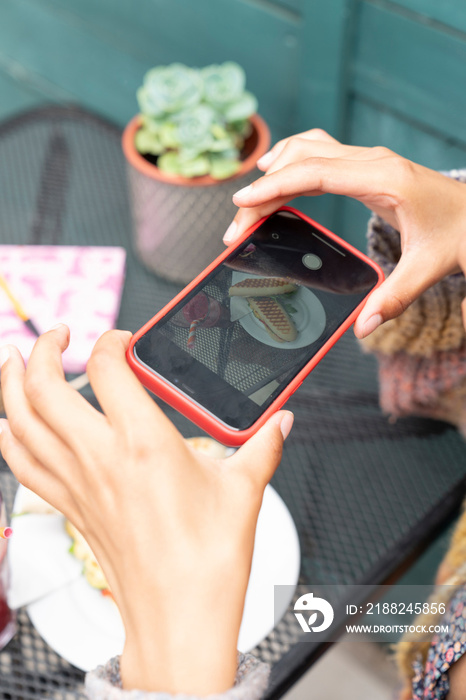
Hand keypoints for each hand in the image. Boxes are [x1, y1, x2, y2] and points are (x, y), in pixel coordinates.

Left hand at [0, 326, 292, 694]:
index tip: (124, 339)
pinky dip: (10, 435)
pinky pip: (21, 464)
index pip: (107, 368)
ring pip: (19, 421)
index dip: (111, 341)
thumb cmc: (208, 561)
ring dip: (11, 383)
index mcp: (143, 443)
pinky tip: (13, 422)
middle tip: (58, 333)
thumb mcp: (245, 491)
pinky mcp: (70, 508)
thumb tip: (281, 422)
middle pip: (44, 387)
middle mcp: (100, 458)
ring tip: (16, 358)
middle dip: (44, 348)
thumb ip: (262, 445)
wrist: (179, 619)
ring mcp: (77, 484)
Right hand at [223, 129, 465, 337]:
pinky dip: (294, 159)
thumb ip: (395, 297)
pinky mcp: (367, 165)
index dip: (274, 185)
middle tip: (239, 223)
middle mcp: (373, 161)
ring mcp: (369, 159)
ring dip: (276, 170)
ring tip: (248, 198)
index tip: (242, 200)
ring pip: (309, 149)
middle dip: (264, 188)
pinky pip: (321, 152)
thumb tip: (364, 326)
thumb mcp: (429, 267)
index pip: (315, 174)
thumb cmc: (459, 232)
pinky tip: (277, 168)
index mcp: (383, 179)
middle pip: (302, 161)